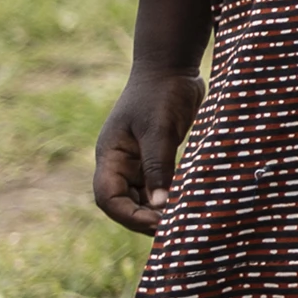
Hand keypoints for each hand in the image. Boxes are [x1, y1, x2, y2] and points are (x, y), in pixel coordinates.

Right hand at [90, 65, 201, 234]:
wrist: (172, 66)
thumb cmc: (162, 93)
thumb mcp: (160, 129)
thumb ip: (159, 165)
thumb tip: (160, 205)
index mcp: (110, 156)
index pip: (108, 198)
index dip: (128, 217)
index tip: (157, 224)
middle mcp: (119, 162)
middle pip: (124, 204)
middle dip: (145, 220)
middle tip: (176, 230)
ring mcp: (137, 160)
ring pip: (142, 197)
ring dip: (158, 212)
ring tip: (184, 222)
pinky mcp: (156, 157)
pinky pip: (158, 185)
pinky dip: (170, 197)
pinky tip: (189, 205)